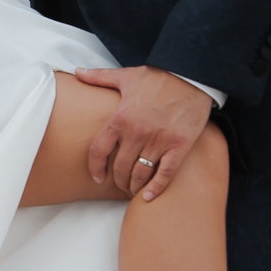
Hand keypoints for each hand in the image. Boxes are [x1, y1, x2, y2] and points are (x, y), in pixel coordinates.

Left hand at [71, 66, 212, 201]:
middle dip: (118, 180)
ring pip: (140, 174)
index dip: (95, 167)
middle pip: (120, 167)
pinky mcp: (179, 146)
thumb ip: (100, 77)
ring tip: (133, 189)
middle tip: (120, 184)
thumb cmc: (159, 76)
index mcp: (121, 118)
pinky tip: (149, 197)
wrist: (192, 75)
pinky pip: (165, 174)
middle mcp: (137, 132)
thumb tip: (78, 72)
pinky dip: (156, 189)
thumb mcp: (127, 75)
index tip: (97, 177)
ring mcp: (159, 141)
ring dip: (134, 186)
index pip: (99, 150)